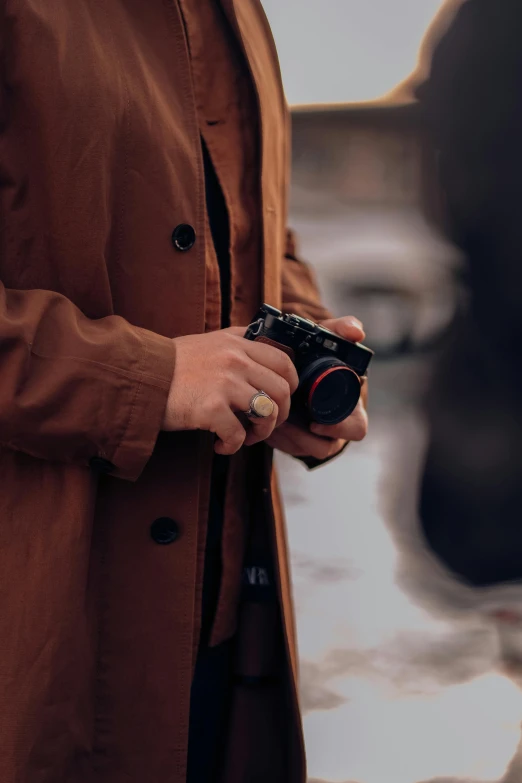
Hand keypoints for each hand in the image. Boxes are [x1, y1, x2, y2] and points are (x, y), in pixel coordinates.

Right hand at [162, 327, 297, 454]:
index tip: (282, 399)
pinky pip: (239, 435)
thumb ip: (236, 346)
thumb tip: (263, 360)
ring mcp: (225, 383)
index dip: (290, 385)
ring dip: (260, 433)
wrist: (137, 375)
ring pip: (267, 413)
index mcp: (237, 343)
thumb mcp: (208, 343)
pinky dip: (233, 446)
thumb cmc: (170, 364)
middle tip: (263, 425)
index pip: (284, 361)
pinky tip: (220, 445)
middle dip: (279, 415)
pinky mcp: (211, 408)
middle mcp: (235, 359)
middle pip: (282, 391)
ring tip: (245, 437)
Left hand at [267, 315, 367, 459]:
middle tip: (283, 421)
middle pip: (327, 446)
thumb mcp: (328, 342)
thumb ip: (341, 331)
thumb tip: (357, 331)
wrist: (291, 368)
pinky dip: (276, 436)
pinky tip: (265, 421)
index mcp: (351, 408)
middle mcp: (336, 427)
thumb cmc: (317, 357)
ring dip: (285, 436)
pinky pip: (287, 447)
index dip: (338, 428)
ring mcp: (316, 437)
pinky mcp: (297, 443)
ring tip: (270, 418)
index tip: (314, 423)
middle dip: (302, 436)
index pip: (356, 428)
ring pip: (303, 448)